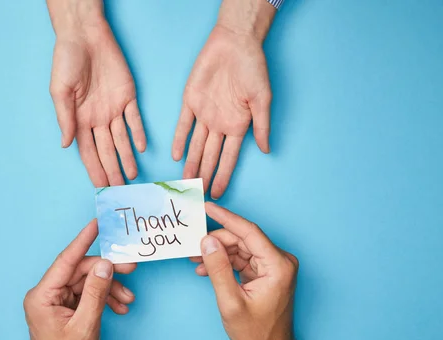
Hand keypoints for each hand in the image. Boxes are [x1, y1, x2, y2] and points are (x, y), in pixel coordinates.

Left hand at [24, 220, 135, 339]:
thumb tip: (105, 265)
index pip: (66, 260)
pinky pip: (87, 294)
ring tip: (128, 298)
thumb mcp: (85, 326)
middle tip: (130, 268)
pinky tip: (119, 306)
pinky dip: (104, 298)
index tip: (96, 224)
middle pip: (80, 271)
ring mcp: (56, 301)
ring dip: (109, 288)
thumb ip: (95, 293)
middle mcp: (46, 295)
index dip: (83, 241)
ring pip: (87, 282)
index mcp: (42, 296)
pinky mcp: (65, 308)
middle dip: (107, 272)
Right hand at [48, 0, 145, 186]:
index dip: (94, 169)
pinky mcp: (128, 96)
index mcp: (79, 119)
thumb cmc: (66, 61)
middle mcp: (98, 118)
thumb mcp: (60, 91)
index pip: (88, 151)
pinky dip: (138, 133)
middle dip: (112, 170)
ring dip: (127, 157)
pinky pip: (134, 118)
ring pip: (122, 139)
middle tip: (120, 189)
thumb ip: (65, 119)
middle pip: (107, 150)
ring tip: (132, 176)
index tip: (100, 187)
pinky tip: (141, 148)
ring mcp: (114, 108)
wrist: (84, 35)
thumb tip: (66, 145)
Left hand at [172, 0, 275, 198]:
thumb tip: (267, 150)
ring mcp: (204, 114)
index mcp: (238, 126)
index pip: (229, 158)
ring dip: (190, 162)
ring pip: (195, 144)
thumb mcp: (262, 99)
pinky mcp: (190, 101)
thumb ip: (261, 126)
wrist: (235, 43)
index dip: (223, 176)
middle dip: (204, 174)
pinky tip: (175, 154)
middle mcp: (220, 124)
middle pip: (210, 156)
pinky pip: (183, 124)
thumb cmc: (253, 69)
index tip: (216, 193)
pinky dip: (179, 139)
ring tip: (184, 180)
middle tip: (195, 193)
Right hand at [192, 203, 323, 339]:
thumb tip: (208, 241)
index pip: (249, 232)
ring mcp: (274, 266)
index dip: (226, 218)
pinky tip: (206, 268)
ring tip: (196, 259)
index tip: (208, 207)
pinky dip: (225, 262)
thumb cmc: (255, 332)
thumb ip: (218, 269)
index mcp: (278, 265)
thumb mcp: (231, 301)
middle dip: (217, 241)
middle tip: (193, 245)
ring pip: (240, 248)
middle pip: (243, 239)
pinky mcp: (267, 272)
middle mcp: (280, 261)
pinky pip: (243, 259)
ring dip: (218, 252)